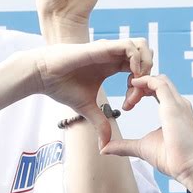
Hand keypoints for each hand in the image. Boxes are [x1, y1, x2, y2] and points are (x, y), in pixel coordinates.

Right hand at [26, 37, 152, 147]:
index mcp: (111, 66)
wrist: (43, 76)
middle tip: (138, 94)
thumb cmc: (61, 87)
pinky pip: (130, 47)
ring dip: (146, 64)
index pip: (138, 71)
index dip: (140, 88)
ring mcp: (109, 50)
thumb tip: (105, 146)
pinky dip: (136, 60)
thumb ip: (100, 123)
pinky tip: (129, 77)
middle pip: (145, 55)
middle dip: (149, 74)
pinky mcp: (103, 47)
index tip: (129, 104)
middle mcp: (113, 56)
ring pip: (142, 46)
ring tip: (137, 83)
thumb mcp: (87, 108)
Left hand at [101, 75, 192, 189]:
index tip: (128, 103)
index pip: (158, 90)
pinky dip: (144, 81)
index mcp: (173, 111)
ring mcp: (177, 103)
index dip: (142, 91)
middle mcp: (178, 104)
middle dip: (140, 85)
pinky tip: (132, 86)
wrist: (189, 168)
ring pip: (158, 79)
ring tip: (128, 98)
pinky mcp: (174, 106)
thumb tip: (104, 148)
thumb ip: (123, 145)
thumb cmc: (172, 159)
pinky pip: (159, 83)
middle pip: (158, 81)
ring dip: (140, 83)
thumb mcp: (141, 148)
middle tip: (126, 99)